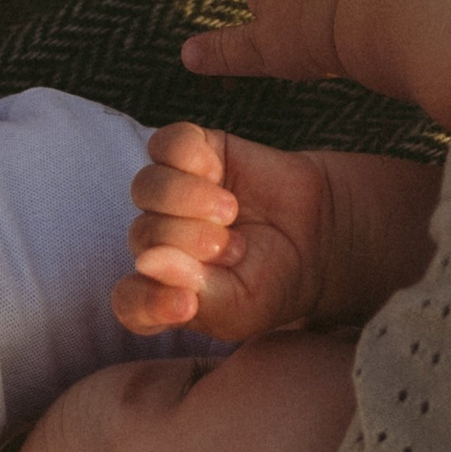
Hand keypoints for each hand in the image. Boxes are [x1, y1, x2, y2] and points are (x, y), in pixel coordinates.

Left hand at [116, 120, 339, 341]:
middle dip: (190, 243)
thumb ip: (194, 292)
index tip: (186, 304)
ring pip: (147, 186)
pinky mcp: (193, 154)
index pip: (131, 302)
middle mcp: (159, 241)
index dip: (149, 302)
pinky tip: (216, 172)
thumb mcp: (241, 306)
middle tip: (234, 247)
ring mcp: (171, 194)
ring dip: (187, 200)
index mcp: (164, 290)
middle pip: (142, 235)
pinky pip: (166, 145)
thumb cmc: (273, 280)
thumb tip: (146, 263)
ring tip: (229, 211)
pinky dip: (189, 157)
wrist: (318, 236)